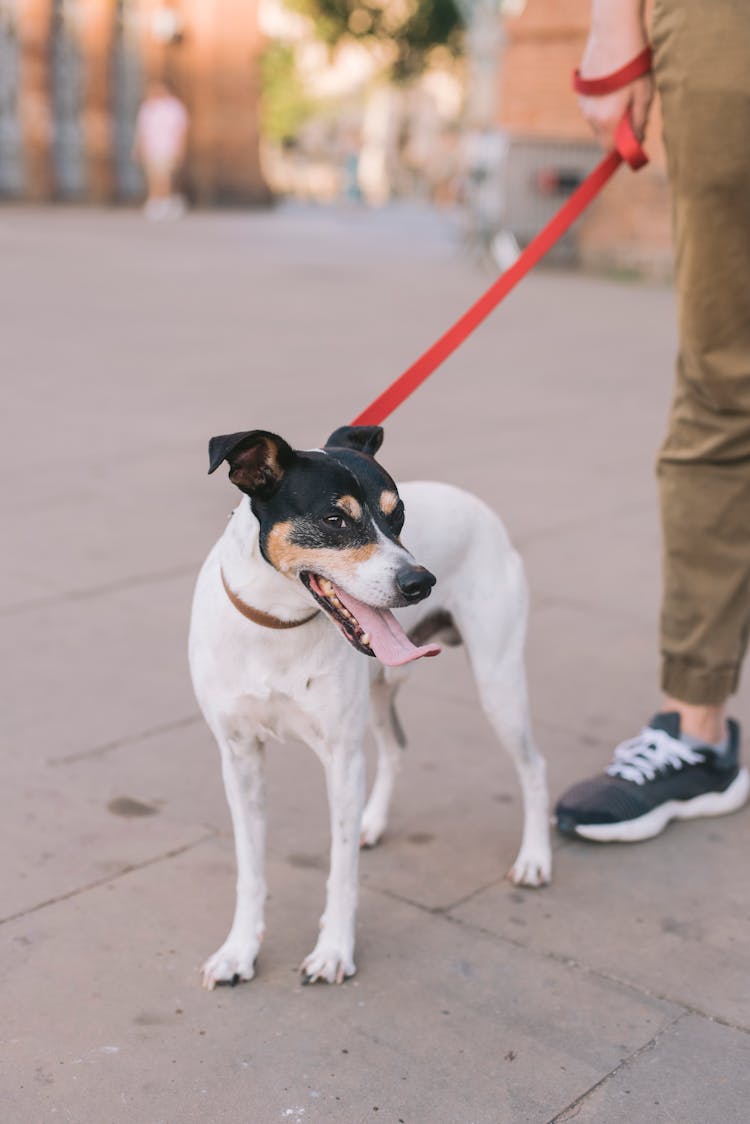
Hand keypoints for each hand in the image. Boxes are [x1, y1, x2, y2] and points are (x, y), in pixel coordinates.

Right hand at [578, 20, 653, 149]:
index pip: (611, 150)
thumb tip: (637, 142)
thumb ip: (639, 123)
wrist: (612, 32)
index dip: (623, 149)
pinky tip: (614, 87)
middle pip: (603, 138)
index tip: (635, 141)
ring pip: (598, 123)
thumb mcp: (644, 95)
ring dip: (611, 117)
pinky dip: (603, 106)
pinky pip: (593, 109)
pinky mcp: (581, 93)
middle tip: (635, 114)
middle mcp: (590, 117)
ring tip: (625, 94)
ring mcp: (583, 104)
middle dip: (618, 133)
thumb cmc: (632, 64)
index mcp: (607, 121)